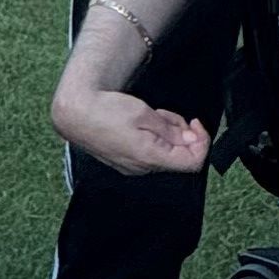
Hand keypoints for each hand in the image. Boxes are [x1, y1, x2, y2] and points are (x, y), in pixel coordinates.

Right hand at [49, 70, 213, 179]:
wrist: (75, 114)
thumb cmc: (106, 110)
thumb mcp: (145, 113)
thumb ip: (171, 129)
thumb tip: (192, 140)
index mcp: (150, 156)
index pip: (193, 162)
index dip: (202, 142)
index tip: (196, 123)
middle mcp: (142, 168)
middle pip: (179, 156)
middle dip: (181, 133)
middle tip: (166, 114)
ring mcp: (132, 167)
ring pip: (165, 153)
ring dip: (166, 133)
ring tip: (151, 116)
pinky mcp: (125, 162)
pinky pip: (150, 153)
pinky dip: (154, 138)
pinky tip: (141, 124)